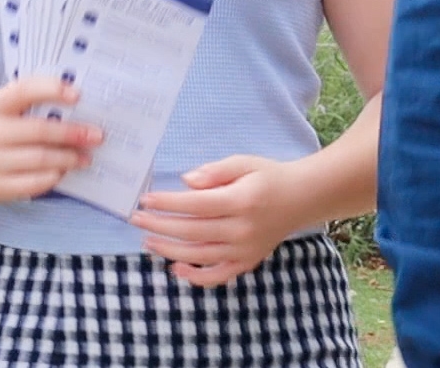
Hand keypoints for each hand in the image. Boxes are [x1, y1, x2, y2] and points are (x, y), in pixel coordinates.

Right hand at [0, 76, 103, 203]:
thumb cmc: (2, 133)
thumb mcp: (9, 112)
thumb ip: (36, 103)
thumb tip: (78, 101)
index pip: (23, 91)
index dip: (51, 90)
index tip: (78, 95)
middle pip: (38, 130)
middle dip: (71, 133)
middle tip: (96, 136)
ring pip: (39, 159)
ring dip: (68, 158)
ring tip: (85, 158)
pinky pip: (32, 183)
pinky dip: (52, 178)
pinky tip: (63, 173)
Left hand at [127, 154, 305, 287]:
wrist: (303, 198)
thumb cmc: (269, 176)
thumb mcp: (244, 162)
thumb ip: (215, 171)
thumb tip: (186, 182)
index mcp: (242, 201)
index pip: (196, 205)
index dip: (168, 203)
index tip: (145, 200)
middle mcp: (242, 229)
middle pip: (192, 231)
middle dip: (159, 226)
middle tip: (136, 219)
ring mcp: (245, 250)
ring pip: (199, 256)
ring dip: (169, 250)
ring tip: (147, 242)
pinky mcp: (247, 262)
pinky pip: (218, 276)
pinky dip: (196, 277)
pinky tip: (176, 268)